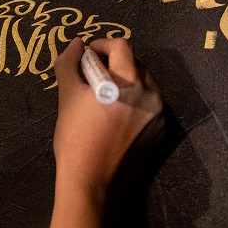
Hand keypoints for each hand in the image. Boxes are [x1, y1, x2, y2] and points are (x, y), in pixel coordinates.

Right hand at [52, 37, 163, 199]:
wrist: (91, 182)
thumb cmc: (76, 137)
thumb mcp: (67, 96)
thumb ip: (70, 64)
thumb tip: (76, 44)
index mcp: (129, 82)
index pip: (121, 46)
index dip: (101, 45)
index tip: (87, 57)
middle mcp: (151, 94)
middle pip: (135, 63)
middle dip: (114, 63)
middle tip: (92, 76)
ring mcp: (159, 115)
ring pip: (145, 84)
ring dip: (126, 82)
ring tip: (104, 98)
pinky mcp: (160, 132)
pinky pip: (150, 106)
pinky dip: (135, 103)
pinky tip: (116, 118)